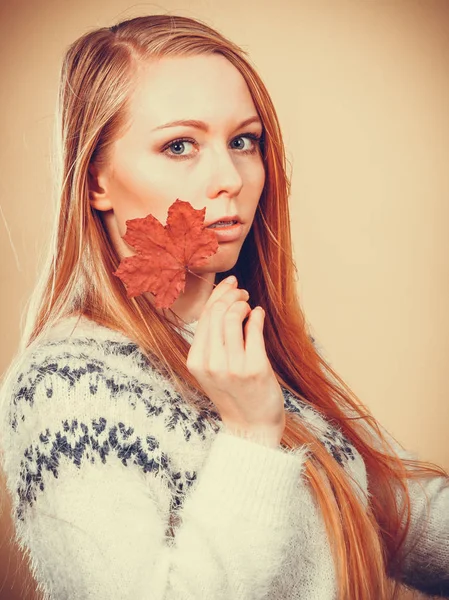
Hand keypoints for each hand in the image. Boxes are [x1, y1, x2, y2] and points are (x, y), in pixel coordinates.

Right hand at [186, 276, 285, 446]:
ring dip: (243, 303)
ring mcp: (233, 367)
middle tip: (242, 293)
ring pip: (234, 317)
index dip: (218, 295)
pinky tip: (258, 314)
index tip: (230, 284)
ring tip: (249, 305)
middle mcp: (211, 363)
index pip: (204, 317)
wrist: (251, 426)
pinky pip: (254, 330)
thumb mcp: (212, 368)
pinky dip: (257, 316)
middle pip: (218, 313)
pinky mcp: (255, 368)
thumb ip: (212, 339)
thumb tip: (222, 300)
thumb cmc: (233, 393)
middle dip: (232, 295)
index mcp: (196, 361)